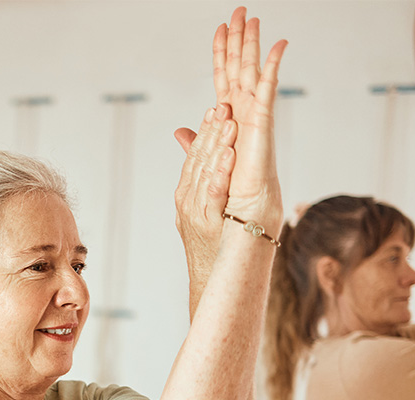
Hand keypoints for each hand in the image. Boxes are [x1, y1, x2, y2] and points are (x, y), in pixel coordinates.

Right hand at [174, 104, 237, 277]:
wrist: (207, 278)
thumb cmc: (209, 244)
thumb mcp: (198, 209)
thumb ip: (196, 177)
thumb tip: (186, 141)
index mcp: (185, 194)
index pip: (194, 157)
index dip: (204, 132)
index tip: (216, 109)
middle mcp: (187, 200)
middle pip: (198, 160)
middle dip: (212, 131)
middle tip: (224, 107)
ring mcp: (194, 212)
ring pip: (205, 173)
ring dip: (218, 146)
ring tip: (229, 124)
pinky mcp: (206, 224)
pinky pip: (214, 195)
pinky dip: (220, 175)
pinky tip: (229, 158)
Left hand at [211, 7, 286, 230]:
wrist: (238, 219)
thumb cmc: (227, 197)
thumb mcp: (203, 161)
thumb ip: (196, 142)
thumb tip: (181, 131)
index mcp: (229, 121)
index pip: (223, 80)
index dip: (221, 55)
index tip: (219, 30)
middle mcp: (243, 116)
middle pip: (239, 69)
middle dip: (238, 40)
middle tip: (239, 11)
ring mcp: (254, 118)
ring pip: (252, 73)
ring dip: (252, 45)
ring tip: (252, 18)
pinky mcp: (262, 126)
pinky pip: (267, 90)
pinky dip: (273, 67)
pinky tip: (278, 45)